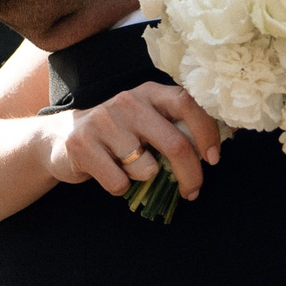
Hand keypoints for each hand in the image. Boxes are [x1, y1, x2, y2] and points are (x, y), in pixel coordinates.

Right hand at [45, 82, 223, 198]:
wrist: (60, 139)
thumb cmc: (117, 136)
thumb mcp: (147, 122)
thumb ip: (177, 128)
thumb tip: (224, 141)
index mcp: (149, 93)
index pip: (188, 103)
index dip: (207, 132)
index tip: (214, 159)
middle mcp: (128, 101)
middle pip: (175, 144)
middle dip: (190, 175)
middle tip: (192, 192)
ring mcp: (103, 121)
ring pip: (146, 168)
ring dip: (145, 179)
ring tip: (129, 170)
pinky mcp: (81, 144)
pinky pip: (118, 182)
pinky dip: (119, 187)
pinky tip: (109, 174)